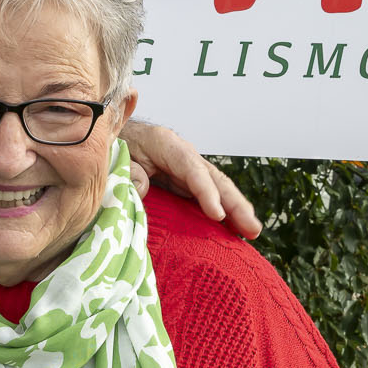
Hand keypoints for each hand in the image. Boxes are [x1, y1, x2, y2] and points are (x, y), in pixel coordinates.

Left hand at [119, 119, 261, 239]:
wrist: (115, 136)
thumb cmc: (116, 144)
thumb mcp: (117, 154)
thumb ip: (129, 170)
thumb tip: (142, 189)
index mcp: (166, 144)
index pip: (192, 169)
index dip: (207, 192)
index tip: (218, 215)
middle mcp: (184, 154)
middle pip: (215, 179)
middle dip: (236, 204)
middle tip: (252, 228)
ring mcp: (189, 168)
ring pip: (219, 187)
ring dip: (237, 210)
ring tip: (252, 232)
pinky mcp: (187, 181)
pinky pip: (210, 194)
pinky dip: (225, 210)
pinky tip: (235, 228)